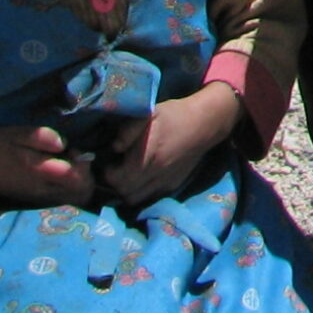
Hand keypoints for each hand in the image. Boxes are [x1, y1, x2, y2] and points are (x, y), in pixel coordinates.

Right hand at [0, 124, 94, 205]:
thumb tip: (64, 144)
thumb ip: (43, 138)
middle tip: (73, 156)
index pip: (79, 180)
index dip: (85, 164)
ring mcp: (38, 198)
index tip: (75, 149)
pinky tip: (55, 170)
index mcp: (40, 173)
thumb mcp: (18, 134)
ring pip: (72, 197)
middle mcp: (42, 190)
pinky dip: (67, 186)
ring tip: (64, 163)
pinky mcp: (34, 199)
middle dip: (85, 175)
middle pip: (80, 193)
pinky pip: (60, 198)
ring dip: (77, 181)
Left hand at [100, 83, 239, 205]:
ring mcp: (165, 183)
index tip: (110, 161)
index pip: (115, 179)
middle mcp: (154, 175)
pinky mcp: (173, 185)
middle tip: (118, 169)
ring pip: (136, 199)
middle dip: (116, 183)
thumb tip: (114, 147)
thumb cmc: (174, 116)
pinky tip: (144, 176)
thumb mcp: (148, 114)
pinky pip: (151, 196)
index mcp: (145, 158)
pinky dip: (143, 190)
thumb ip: (127, 131)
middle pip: (124, 193)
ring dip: (128, 190)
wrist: (205, 123)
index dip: (108, 172)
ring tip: (129, 174)